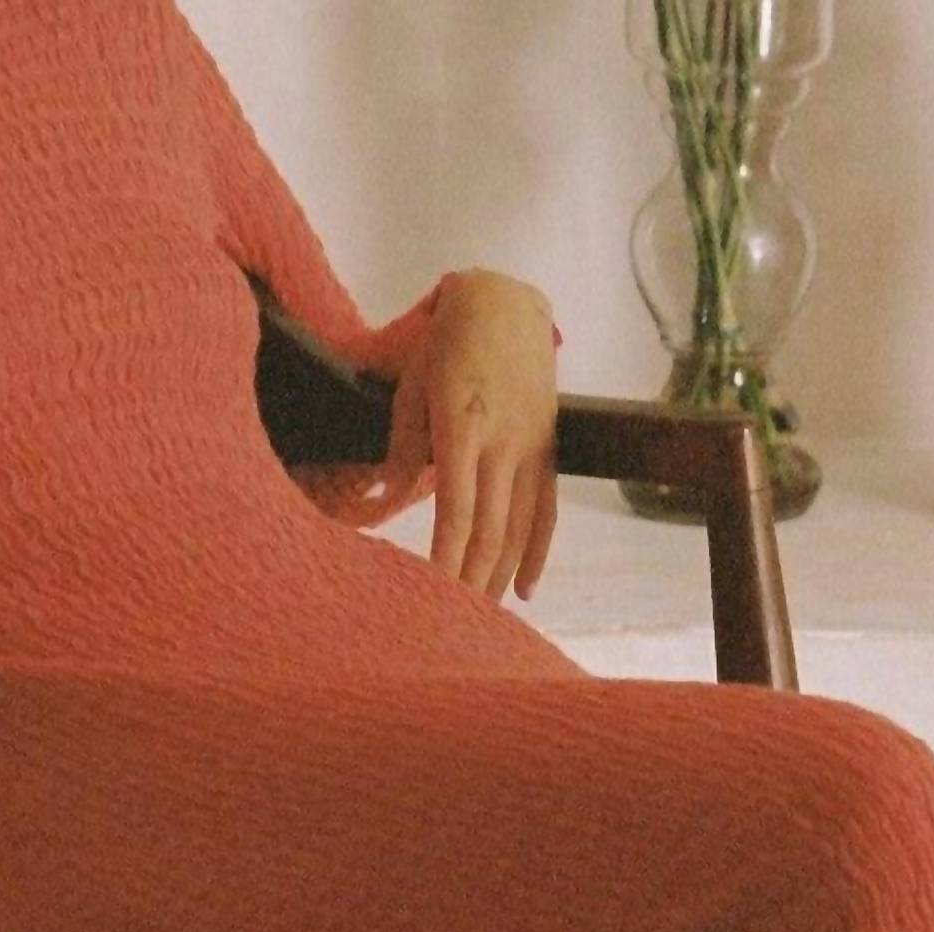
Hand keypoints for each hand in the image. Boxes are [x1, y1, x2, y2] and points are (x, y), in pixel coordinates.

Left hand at [383, 269, 559, 603]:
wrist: (507, 303)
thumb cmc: (446, 344)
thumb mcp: (411, 388)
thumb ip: (402, 448)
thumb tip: (385, 498)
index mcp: (462, 427)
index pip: (455, 511)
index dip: (445, 560)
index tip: (430, 596)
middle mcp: (503, 443)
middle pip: (490, 532)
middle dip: (471, 583)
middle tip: (452, 626)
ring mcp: (532, 447)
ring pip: (519, 530)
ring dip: (500, 578)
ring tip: (481, 618)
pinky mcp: (548, 449)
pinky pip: (547, 512)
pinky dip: (537, 554)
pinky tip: (526, 590)